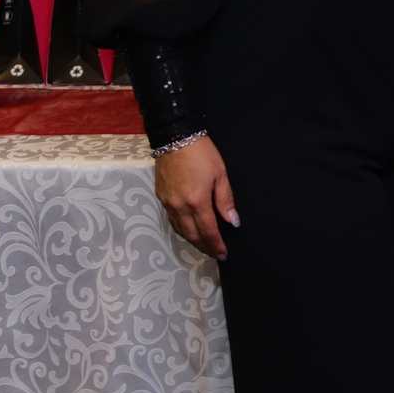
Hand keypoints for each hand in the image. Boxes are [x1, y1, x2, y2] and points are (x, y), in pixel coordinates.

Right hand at [153, 136, 237, 259]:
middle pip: (192, 235)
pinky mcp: (161, 197)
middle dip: (205, 247)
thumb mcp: (220, 174)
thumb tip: (232, 221)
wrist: (175, 137)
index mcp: (196, 202)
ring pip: (180, 230)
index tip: (224, 254)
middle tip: (216, 254)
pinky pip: (172, 220)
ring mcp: (168, 203)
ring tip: (204, 246)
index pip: (208, 231)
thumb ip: (225, 200)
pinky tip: (189, 229)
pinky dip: (182, 229)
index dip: (216, 244)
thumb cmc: (202, 153)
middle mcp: (179, 207)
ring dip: (193, 240)